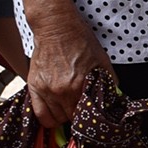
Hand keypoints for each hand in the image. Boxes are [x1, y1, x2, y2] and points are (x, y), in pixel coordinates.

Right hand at [24, 9, 111, 129]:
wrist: (56, 28)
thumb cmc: (80, 42)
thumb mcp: (102, 61)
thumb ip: (109, 82)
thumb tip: (114, 98)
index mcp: (78, 86)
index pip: (84, 115)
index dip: (89, 118)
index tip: (91, 117)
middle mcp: (59, 91)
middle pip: (69, 119)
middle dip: (76, 117)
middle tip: (81, 113)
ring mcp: (44, 89)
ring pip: (53, 119)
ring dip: (62, 117)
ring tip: (68, 111)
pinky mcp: (33, 86)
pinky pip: (38, 113)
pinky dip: (46, 117)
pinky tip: (54, 113)